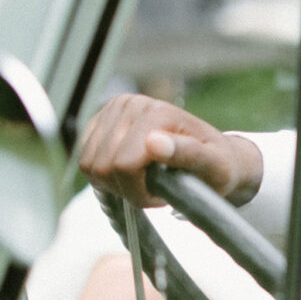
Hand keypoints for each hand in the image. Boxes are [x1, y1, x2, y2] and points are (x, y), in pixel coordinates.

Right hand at [75, 93, 260, 206]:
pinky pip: (84, 159)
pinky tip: (128, 173)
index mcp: (157, 112)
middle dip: (127, 188)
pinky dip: (103, 175)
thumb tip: (154, 142)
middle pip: (103, 166)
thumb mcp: (213, 165)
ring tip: (142, 181)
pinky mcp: (100, 120)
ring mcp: (113, 109)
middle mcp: (131, 104)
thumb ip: (187, 154)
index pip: (124, 165)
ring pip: (89, 164)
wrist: (212, 154)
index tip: (162, 195)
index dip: (139, 191)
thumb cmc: (216, 164)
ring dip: (114, 183)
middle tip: (153, 190)